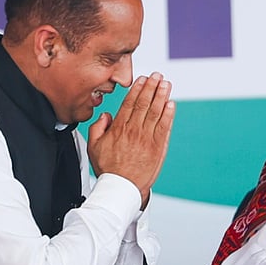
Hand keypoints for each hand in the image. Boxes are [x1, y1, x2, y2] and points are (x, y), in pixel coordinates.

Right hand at [88, 72, 174, 207]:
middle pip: (144, 104)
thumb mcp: (94, 146)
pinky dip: (168, 114)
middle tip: (158, 76)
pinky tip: (171, 104)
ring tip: (166, 84)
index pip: (130, 103)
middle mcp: (134, 131)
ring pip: (156, 112)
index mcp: (119, 128)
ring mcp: (147, 138)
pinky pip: (164, 127)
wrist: (122, 188)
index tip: (143, 79)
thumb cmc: (109, 169)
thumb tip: (106, 115)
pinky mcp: (158, 147)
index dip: (138, 89)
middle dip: (152, 87)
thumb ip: (97, 127)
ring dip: (162, 96)